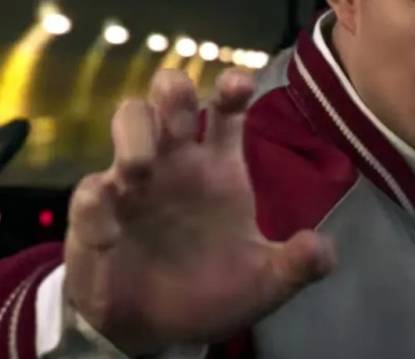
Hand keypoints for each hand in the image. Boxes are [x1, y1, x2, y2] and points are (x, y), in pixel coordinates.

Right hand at [63, 68, 336, 354]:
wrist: (158, 330)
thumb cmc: (211, 291)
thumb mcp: (264, 283)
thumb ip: (295, 266)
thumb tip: (324, 252)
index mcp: (218, 167)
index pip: (226, 110)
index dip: (232, 88)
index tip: (239, 84)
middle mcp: (176, 162)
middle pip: (170, 97)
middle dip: (173, 93)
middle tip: (181, 121)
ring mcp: (132, 184)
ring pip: (126, 122)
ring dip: (133, 134)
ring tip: (140, 170)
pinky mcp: (94, 217)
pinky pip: (90, 194)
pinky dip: (96, 206)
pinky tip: (111, 234)